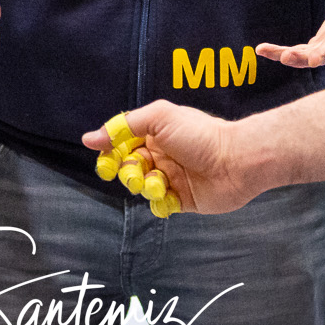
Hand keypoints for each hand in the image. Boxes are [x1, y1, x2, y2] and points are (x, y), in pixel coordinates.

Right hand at [79, 100, 260, 214]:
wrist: (235, 161)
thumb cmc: (200, 135)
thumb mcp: (160, 118)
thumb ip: (124, 126)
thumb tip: (89, 138)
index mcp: (154, 134)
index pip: (121, 143)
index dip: (110, 153)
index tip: (107, 161)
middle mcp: (160, 155)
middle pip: (127, 167)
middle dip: (128, 172)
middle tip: (138, 173)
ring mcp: (171, 178)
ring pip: (142, 188)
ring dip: (146, 186)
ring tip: (160, 183)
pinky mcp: (182, 200)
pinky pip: (160, 206)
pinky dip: (161, 203)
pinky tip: (172, 197)